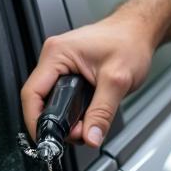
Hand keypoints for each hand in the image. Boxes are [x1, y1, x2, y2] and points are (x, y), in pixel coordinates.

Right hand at [21, 15, 155, 146]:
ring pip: (50, 99)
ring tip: (83, 128)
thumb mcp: (118, 80)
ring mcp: (60, 63)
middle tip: (76, 136)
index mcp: (57, 53)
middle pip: (39, 99)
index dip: (36, 121)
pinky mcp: (68, 69)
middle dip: (55, 123)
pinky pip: (60, 95)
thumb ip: (103, 112)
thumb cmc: (129, 42)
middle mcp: (54, 56)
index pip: (32, 93)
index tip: (47, 139)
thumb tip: (91, 137)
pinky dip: (70, 110)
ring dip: (64, 118)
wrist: (138, 31)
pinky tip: (84, 116)